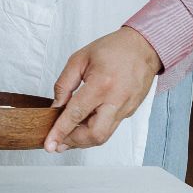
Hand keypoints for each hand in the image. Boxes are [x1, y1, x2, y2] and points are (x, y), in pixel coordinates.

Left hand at [44, 26, 161, 153]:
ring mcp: (126, 108)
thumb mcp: (79, 59)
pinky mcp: (129, 112)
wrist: (143, 48)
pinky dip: (94, 131)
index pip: (76, 114)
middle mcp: (116, 100)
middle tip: (57, 143)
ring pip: (104, 136)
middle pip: (94, 134)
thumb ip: (64, 84)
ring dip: (83, 140)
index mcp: (102, 85)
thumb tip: (56, 106)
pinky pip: (110, 127)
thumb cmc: (112, 49)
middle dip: (73, 142)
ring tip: (66, 137)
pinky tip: (82, 126)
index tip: (49, 144)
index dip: (60, 131)